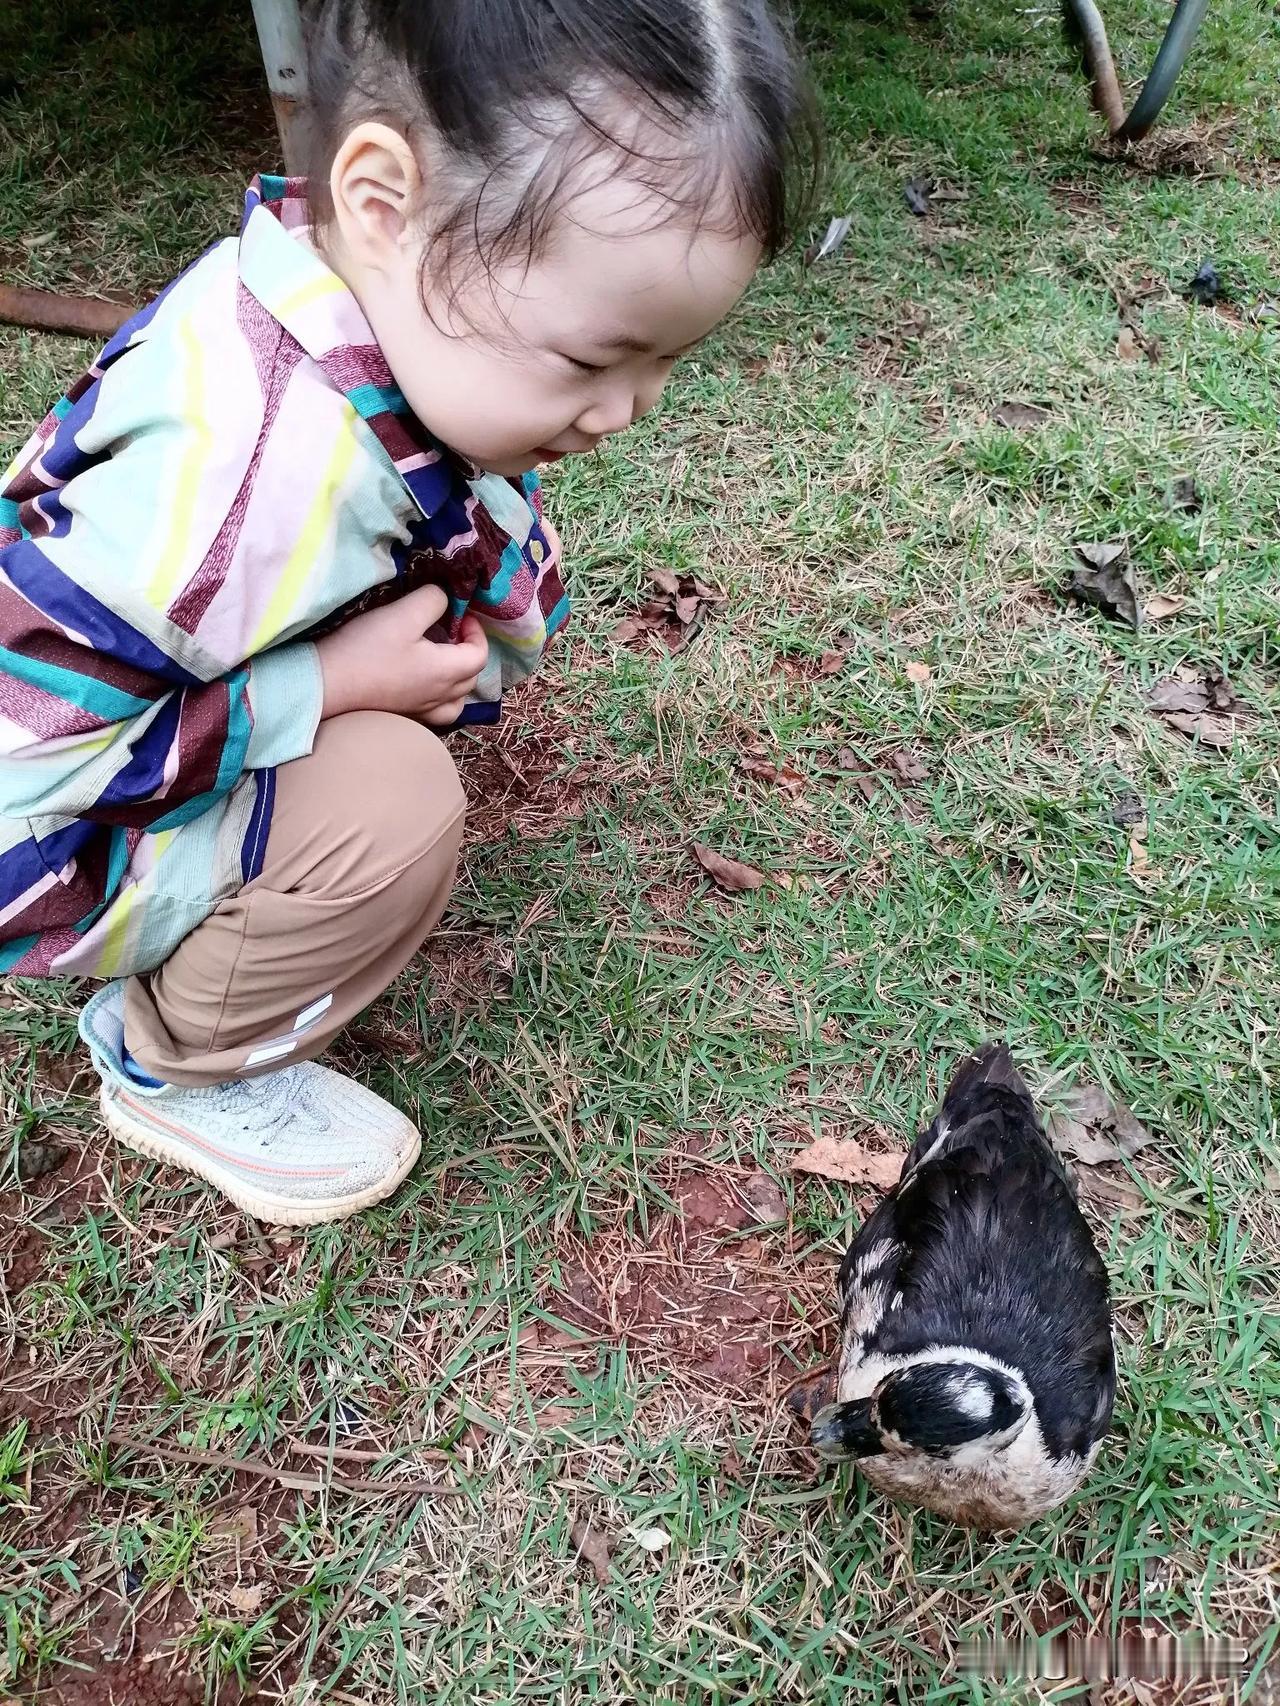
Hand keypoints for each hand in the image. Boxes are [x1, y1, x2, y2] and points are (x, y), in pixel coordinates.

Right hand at [315, 583, 487, 726]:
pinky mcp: (402, 716)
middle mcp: (439, 697)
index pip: (480, 655)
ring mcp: (421, 711)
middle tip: (450, 632)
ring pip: (456, 701)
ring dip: (458, 680)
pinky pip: (435, 713)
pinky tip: (423, 685)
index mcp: (445, 671)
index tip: (460, 615)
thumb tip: (445, 600)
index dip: (477, 632)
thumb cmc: (366, 649)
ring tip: (442, 662)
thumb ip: (432, 601)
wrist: (326, 685)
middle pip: (471, 678)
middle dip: (468, 651)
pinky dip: (440, 699)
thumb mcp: (402, 614)